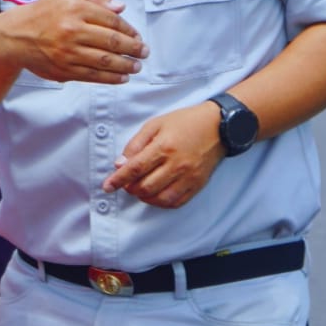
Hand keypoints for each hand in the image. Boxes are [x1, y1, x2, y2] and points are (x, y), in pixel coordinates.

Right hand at [0, 0, 146, 83]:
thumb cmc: (44, 13)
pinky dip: (111, 78)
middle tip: (143, 52)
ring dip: (126, 65)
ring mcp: (68, 52)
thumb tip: (120, 7)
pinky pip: (93, 75)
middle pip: (112, 42)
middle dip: (133, 49)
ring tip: (136, 66)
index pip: (111, 20)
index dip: (129, 29)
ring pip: (105, 61)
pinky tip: (121, 77)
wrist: (16, 35)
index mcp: (75, 9)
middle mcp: (72, 31)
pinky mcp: (64, 70)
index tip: (137, 36)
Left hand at [101, 102, 225, 208]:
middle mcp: (177, 165)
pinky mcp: (197, 184)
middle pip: (145, 187)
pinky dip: (161, 202)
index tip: (107, 186)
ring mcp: (189, 177)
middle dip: (130, 188)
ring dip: (144, 197)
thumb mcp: (155, 124)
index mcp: (164, 147)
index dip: (118, 179)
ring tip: (139, 188)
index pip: (135, 168)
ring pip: (160, 198)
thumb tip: (120, 163)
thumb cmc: (185, 122)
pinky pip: (176, 202)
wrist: (218, 126)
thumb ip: (136, 144)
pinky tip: (155, 194)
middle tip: (126, 183)